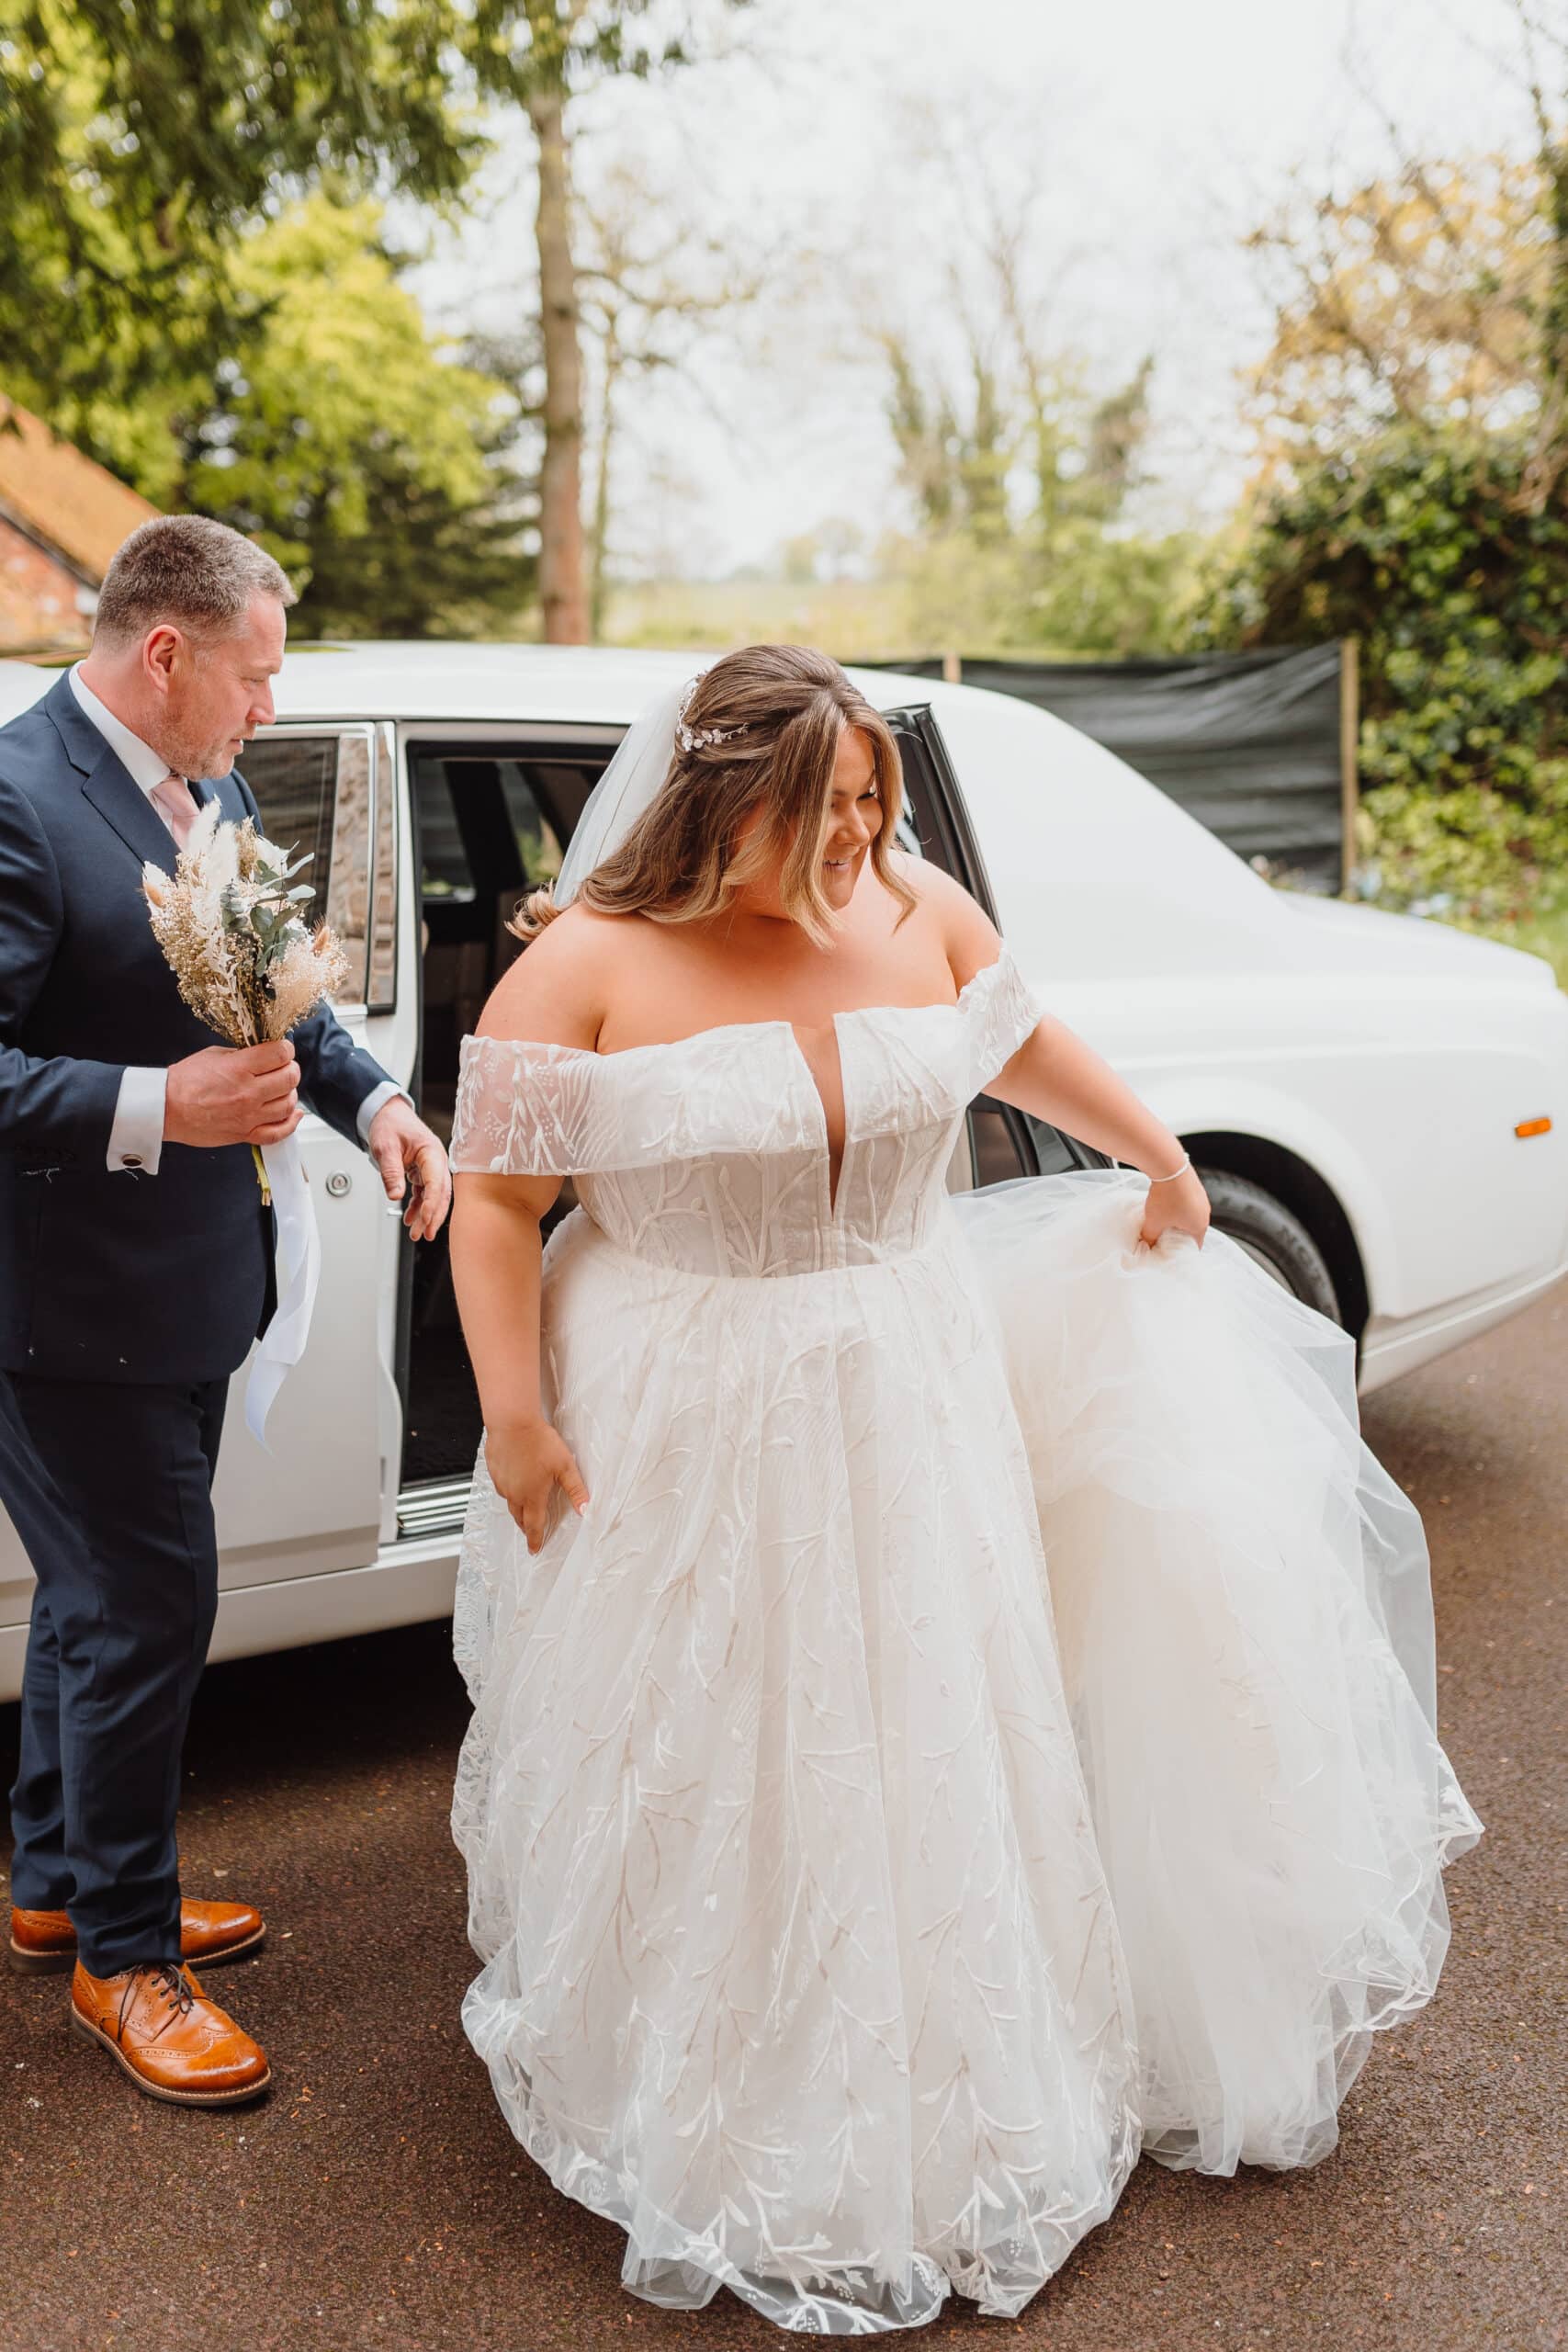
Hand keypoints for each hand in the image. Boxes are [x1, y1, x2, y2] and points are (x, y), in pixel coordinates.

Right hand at [165, 1041, 300, 1148]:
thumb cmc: (184, 1082)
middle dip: (290, 1069)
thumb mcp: (213, 1055)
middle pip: (289, 1078)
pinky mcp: (245, 1134)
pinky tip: (293, 1113)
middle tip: (283, 1068)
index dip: (285, 1049)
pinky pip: (278, 1133)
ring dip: (289, 1093)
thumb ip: (242, 1055)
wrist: (165, 1109)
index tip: (281, 1050)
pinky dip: (291, 1123)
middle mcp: (247, 1093)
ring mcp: (248, 1116)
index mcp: (239, 1069)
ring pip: (288, 1104)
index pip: (280, 1054)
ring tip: (280, 1088)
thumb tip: (263, 1054)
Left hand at [367, 1096, 451, 1241]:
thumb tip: (395, 1195)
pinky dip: (418, 1207)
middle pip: (440, 1193)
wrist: (386, 1114)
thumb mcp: (385, 1147)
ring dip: (426, 1216)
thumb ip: (391, 1172)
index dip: (431, 1203)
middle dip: (433, 1216)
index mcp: (431, 1152)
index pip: (436, 1182)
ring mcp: (430, 1168)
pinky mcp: (422, 1173)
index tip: (424, 1219)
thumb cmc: (389, 1125)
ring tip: (417, 1233)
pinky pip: (424, 1193)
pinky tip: (410, 1219)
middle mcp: (435, 1161)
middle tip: (425, 1234)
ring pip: (433, 1197)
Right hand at [484, 1413, 589, 1553]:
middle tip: (530, 1531)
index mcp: (532, 1496)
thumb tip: (586, 1510)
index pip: (534, 1525)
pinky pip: (502, 1487)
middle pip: (519, 1517)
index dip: (535, 1539)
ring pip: (509, 1502)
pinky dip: (509, 1490)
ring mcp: (501, 1482)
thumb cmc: (538, 1442)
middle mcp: (514, 1493)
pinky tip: (515, 1481)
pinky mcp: (494, 1471)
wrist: (512, 1422)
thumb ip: (576, 1490)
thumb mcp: (565, 1466)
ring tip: (525, 1507)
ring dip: (517, 1508)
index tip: (534, 1549)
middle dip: (526, 1526)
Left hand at [1138, 1163, 1209, 1249]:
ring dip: (1178, 1218)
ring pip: (1190, 1214)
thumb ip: (1149, 1238)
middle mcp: (1205, 1212)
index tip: (1170, 1252)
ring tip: (1162, 1218)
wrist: (1168, 1166)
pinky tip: (1166, 1202)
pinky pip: (1188, 1201)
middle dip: (1178, 1234)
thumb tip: (1146, 1244)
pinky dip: (1179, 1205)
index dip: (1182, 1251)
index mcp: (1200, 1226)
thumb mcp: (1153, 1223)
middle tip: (1163, 1236)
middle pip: (1193, 1230)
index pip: (1195, 1246)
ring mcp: (1201, 1197)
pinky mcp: (1195, 1186)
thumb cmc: (1166, 1196)